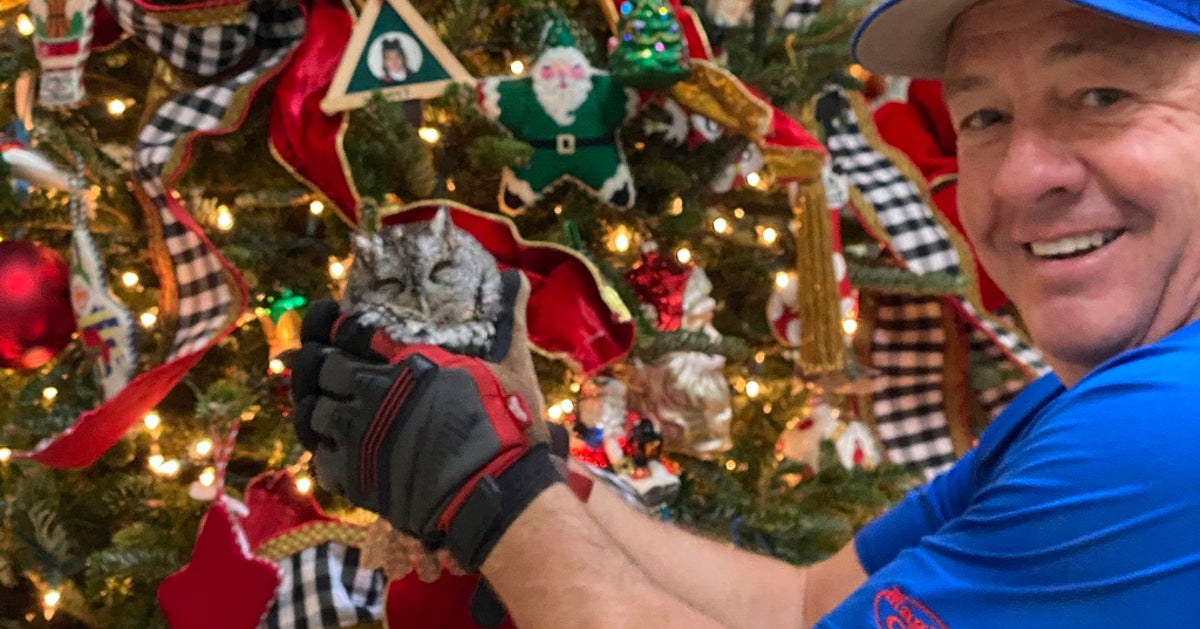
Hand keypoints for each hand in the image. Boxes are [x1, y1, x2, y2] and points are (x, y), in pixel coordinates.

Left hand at [291, 271, 560, 569]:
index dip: (333, 326)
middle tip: (321, 366)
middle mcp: (373, 394)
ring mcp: (359, 436)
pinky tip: (335, 450)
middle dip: (317, 365)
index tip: (331, 324)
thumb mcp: (511, 365)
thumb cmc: (504, 425)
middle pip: (320, 369)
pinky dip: (323, 453)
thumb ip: (507, 320)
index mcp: (404, 363)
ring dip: (315, 408)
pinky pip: (320, 461)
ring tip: (324, 408)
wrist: (495, 490)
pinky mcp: (356, 477)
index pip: (349, 333)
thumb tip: (519, 277)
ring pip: (311, 414)